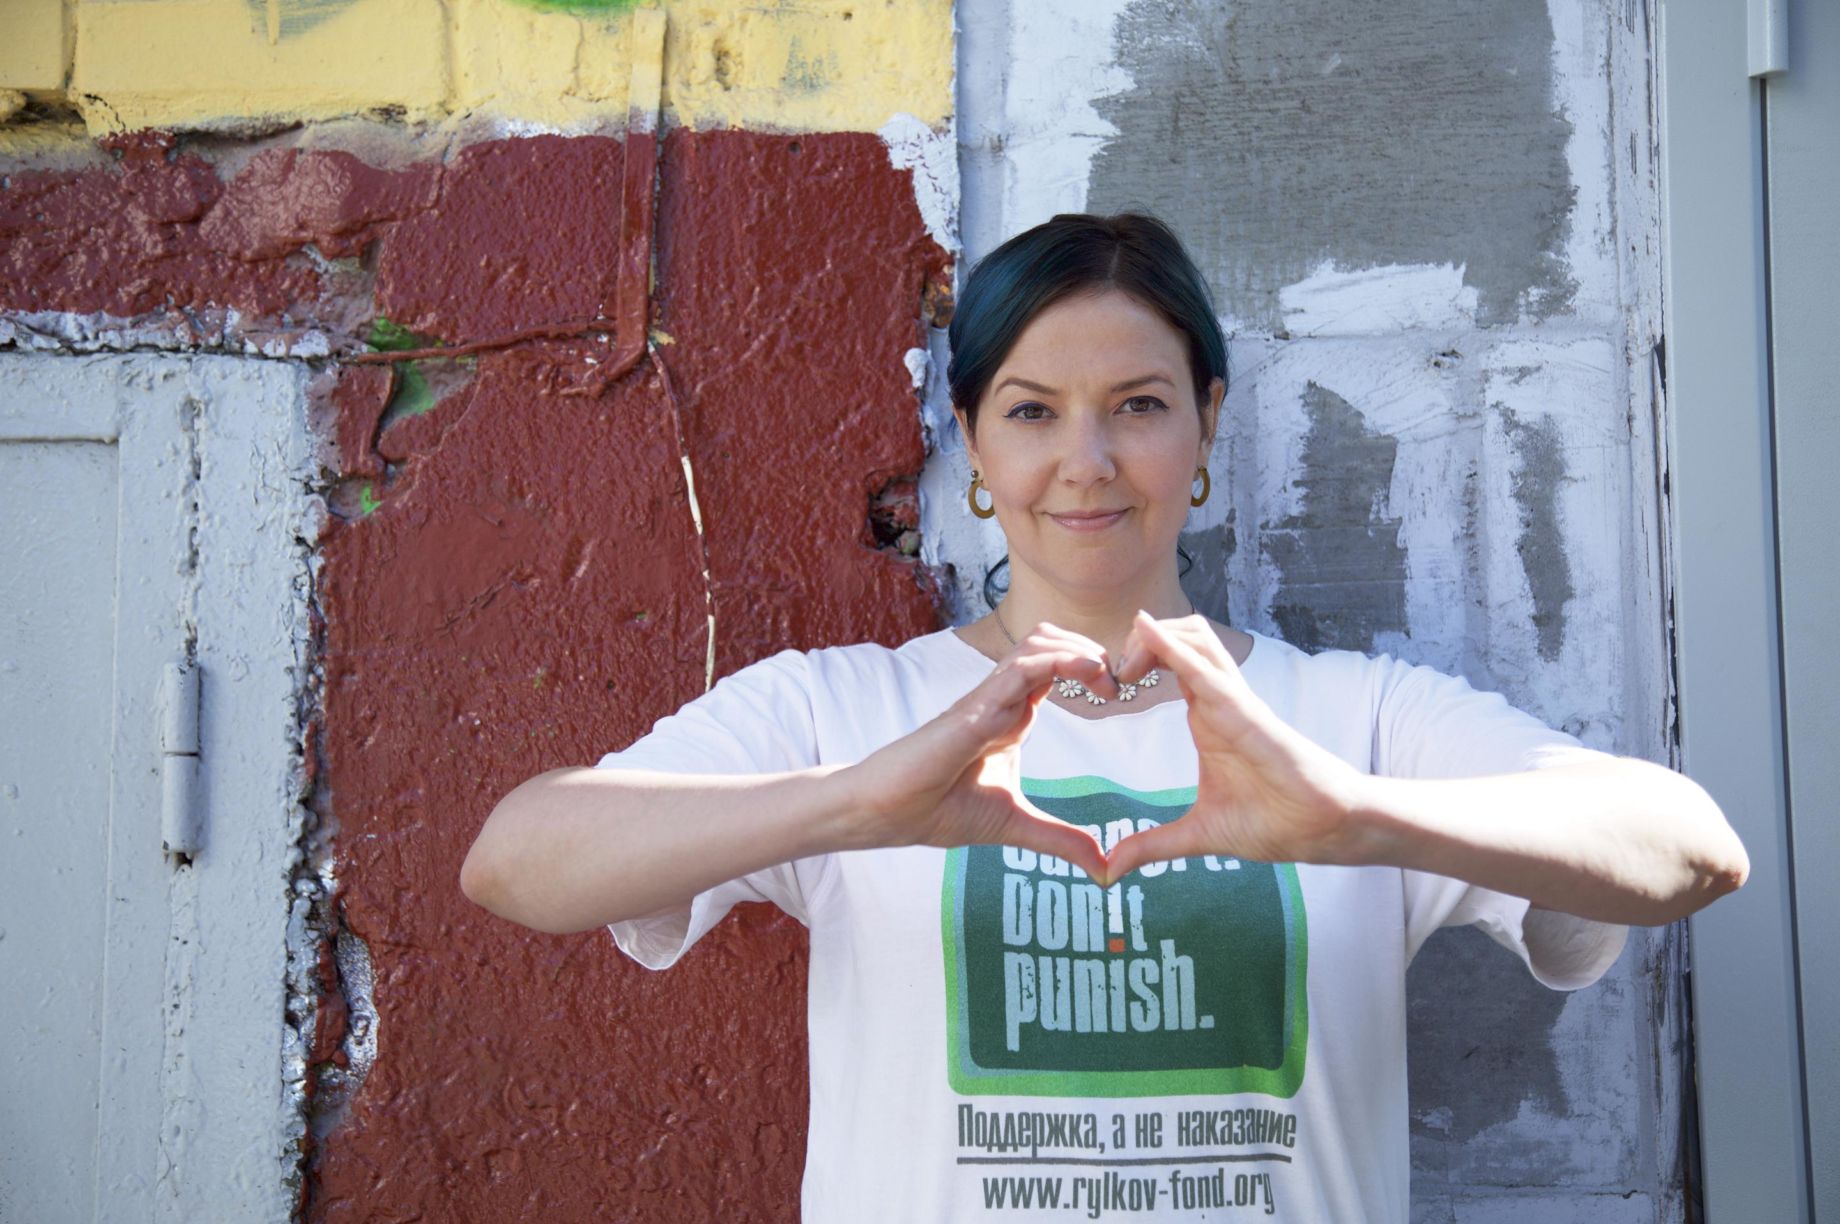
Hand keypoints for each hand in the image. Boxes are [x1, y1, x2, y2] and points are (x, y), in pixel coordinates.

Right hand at [844, 623, 1113, 880]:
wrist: (889, 814)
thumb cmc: (938, 810)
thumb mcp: (1016, 826)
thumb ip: (1060, 841)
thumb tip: (1104, 870)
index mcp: (1013, 715)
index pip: (1057, 668)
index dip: (1093, 669)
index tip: (1121, 695)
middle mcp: (1002, 699)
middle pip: (1052, 641)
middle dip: (1093, 649)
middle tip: (1120, 683)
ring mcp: (988, 699)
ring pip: (1037, 643)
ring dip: (1078, 649)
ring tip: (1104, 676)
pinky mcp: (975, 708)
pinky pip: (1019, 669)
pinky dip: (1057, 662)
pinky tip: (1087, 673)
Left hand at [1104, 611, 1368, 879]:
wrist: (1325, 831)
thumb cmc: (1276, 820)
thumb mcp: (1199, 834)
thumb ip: (1153, 846)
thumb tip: (1110, 870)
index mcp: (1208, 716)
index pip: (1171, 663)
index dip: (1138, 657)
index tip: (1105, 683)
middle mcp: (1222, 700)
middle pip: (1184, 635)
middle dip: (1143, 638)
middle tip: (1111, 673)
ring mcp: (1239, 704)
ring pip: (1200, 640)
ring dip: (1158, 637)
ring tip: (1128, 659)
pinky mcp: (1252, 718)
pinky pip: (1213, 677)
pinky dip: (1180, 654)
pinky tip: (1152, 637)